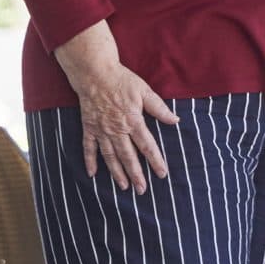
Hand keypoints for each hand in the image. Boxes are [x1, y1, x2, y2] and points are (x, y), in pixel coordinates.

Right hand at [54, 25, 178, 191]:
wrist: (94, 73)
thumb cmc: (122, 80)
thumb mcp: (145, 91)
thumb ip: (159, 108)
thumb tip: (175, 120)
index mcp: (133, 121)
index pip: (147, 146)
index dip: (155, 161)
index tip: (162, 174)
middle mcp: (117, 130)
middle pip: (128, 157)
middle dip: (136, 175)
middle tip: (142, 190)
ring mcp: (102, 130)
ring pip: (110, 157)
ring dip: (117, 173)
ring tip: (124, 187)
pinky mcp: (89, 128)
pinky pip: (89, 147)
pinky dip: (90, 161)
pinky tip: (92, 174)